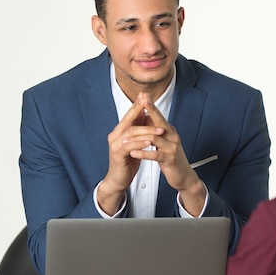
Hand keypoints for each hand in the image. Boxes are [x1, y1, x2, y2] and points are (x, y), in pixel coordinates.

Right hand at [97, 94, 164, 214]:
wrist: (118, 179)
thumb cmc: (128, 160)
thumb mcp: (135, 143)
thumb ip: (138, 129)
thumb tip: (146, 114)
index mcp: (120, 131)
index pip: (129, 115)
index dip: (137, 105)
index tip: (145, 95)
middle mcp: (115, 135)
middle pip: (128, 120)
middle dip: (139, 111)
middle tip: (150, 105)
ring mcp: (115, 145)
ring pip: (131, 133)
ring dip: (146, 130)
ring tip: (159, 130)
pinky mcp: (117, 155)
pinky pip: (129, 147)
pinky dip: (140, 144)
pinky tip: (149, 142)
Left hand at [130, 93, 205, 215]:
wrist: (183, 176)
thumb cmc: (171, 159)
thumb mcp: (164, 143)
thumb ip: (157, 131)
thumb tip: (147, 118)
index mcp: (170, 132)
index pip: (159, 116)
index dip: (151, 106)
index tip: (144, 95)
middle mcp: (173, 137)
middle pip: (160, 121)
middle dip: (150, 110)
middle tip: (141, 101)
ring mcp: (172, 147)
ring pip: (155, 138)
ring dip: (139, 137)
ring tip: (125, 138)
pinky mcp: (170, 159)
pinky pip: (155, 154)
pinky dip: (143, 153)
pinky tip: (133, 153)